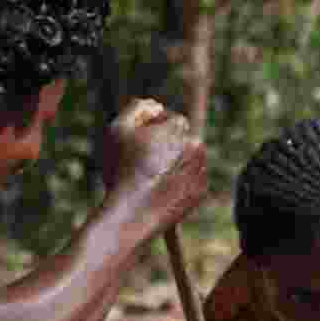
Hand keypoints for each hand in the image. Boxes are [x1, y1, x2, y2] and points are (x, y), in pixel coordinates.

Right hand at [101, 97, 206, 224]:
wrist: (133, 213)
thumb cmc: (122, 169)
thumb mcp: (118, 129)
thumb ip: (137, 108)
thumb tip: (156, 107)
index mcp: (179, 127)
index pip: (169, 119)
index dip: (153, 129)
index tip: (139, 144)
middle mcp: (196, 146)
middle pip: (180, 139)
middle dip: (165, 146)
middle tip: (144, 162)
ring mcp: (201, 170)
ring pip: (187, 159)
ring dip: (173, 163)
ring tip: (151, 177)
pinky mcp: (201, 191)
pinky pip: (190, 180)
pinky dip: (179, 182)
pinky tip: (160, 190)